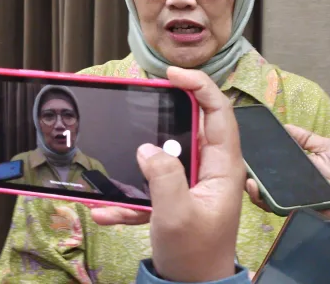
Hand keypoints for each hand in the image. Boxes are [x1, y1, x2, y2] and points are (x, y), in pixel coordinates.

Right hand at [92, 67, 244, 282]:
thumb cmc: (194, 254)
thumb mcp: (177, 215)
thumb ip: (163, 177)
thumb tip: (146, 147)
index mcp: (224, 166)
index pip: (219, 111)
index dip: (200, 85)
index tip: (171, 74)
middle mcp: (211, 167)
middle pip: (190, 125)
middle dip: (164, 115)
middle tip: (138, 104)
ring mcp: (192, 181)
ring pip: (166, 153)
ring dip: (140, 157)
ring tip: (116, 160)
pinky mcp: (176, 194)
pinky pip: (151, 183)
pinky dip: (130, 195)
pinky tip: (106, 210)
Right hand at [247, 124, 329, 228]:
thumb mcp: (328, 146)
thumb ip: (307, 138)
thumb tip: (285, 126)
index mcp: (298, 166)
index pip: (273, 161)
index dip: (259, 156)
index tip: (246, 144)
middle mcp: (292, 182)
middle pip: (265, 178)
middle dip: (250, 171)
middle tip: (240, 160)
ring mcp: (294, 197)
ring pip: (266, 194)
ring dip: (253, 186)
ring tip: (246, 177)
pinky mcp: (298, 209)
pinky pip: (278, 206)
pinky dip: (265, 199)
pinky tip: (256, 188)